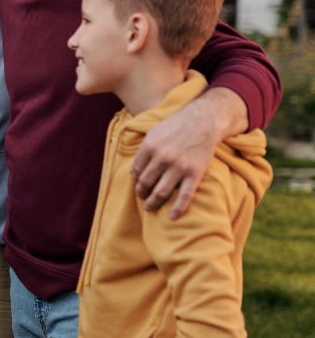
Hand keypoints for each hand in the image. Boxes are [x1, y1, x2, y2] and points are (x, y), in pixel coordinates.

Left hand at [133, 91, 235, 219]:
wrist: (204, 120)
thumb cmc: (177, 125)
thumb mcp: (154, 133)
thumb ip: (143, 150)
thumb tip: (132, 171)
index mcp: (149, 147)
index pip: (136, 170)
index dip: (135, 180)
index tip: (138, 184)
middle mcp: (162, 158)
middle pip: (145, 183)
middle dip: (141, 193)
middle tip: (142, 198)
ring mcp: (178, 167)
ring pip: (161, 192)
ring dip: (153, 202)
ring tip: (149, 207)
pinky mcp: (194, 174)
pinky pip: (185, 196)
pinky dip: (178, 208)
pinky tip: (172, 217)